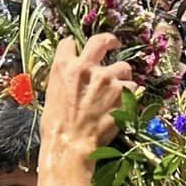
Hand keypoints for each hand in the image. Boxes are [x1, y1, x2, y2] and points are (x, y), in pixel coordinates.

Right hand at [41, 33, 133, 158]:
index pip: (69, 43)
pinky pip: (134, 87)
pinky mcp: (123, 92)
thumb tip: (74, 78)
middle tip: (115, 44)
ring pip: (124, 67)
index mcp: (64, 66)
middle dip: (110, 41)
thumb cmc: (56, 126)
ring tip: (119, 91)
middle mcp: (86, 67)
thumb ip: (65, 79)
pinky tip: (124, 104)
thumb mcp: (52, 95)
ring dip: (122, 77)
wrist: (70, 144)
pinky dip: (131, 95)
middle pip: (101, 41)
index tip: (79, 52)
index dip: (74, 48)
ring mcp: (107, 78)